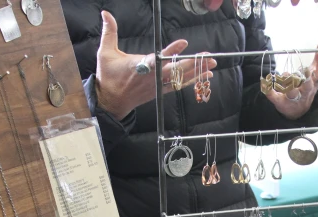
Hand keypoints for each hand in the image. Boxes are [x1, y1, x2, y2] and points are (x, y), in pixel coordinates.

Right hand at [95, 11, 215, 119]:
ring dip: (197, 71)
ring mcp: (158, 86)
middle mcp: (152, 77)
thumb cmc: (108, 76)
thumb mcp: (105, 52)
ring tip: (212, 65)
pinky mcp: (160, 92)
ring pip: (181, 78)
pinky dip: (193, 80)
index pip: (159, 57)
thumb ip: (109, 32)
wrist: (110, 102)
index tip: (184, 43)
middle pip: (177, 70)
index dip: (172, 50)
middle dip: (194, 63)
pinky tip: (205, 76)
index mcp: (141, 66)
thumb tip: (105, 13)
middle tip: (209, 57)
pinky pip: (179, 86)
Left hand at [264, 34, 317, 120]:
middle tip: (305, 72)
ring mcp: (294, 98)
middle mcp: (306, 91)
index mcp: (315, 81)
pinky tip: (265, 84)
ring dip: (289, 85)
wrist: (298, 110)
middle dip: (307, 79)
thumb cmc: (307, 86)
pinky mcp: (281, 102)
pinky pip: (275, 97)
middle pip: (308, 86)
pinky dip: (270, 91)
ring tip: (285, 75)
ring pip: (292, 93)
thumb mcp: (315, 71)